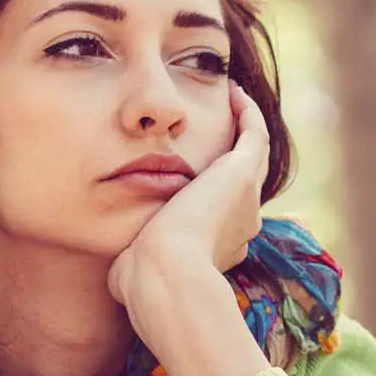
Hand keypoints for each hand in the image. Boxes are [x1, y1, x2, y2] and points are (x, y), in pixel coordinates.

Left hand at [106, 80, 266, 311]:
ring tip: (233, 102)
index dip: (216, 196)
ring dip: (247, 127)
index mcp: (222, 247)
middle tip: (225, 128)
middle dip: (237, 155)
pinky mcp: (240, 173)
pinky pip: (254, 133)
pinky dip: (246, 113)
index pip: (226, 217)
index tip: (199, 178)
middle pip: (248, 182)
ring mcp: (248, 198)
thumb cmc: (144, 282)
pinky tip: (231, 92)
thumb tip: (121, 271)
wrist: (164, 274)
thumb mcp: (138, 273)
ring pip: (255, 155)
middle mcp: (243, 223)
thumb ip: (135, 266)